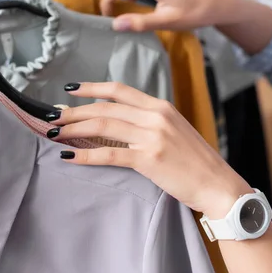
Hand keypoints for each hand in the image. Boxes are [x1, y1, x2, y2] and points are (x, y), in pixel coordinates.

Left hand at [47, 82, 251, 217]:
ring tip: (55, 133)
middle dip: (75, 111)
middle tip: (53, 116)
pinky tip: (69, 158)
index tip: (70, 89)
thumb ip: (151, 121)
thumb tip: (121, 121)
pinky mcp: (149, 160)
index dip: (92, 88)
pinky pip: (109, 155)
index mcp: (161, 107)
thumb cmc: (197, 161)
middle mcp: (155, 117)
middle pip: (106, 108)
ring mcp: (152, 137)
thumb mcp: (176, 130)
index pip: (120, 90)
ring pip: (103, 127)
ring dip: (74, 129)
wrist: (218, 184)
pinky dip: (85, 156)